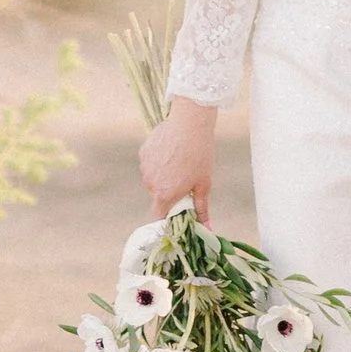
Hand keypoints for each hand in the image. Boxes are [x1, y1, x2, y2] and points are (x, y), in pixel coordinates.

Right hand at [140, 98, 217, 219]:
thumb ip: (202, 208)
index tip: (176, 210)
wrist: (190, 124)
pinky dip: (158, 159)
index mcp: (164, 195)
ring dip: (163, 174)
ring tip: (179, 160)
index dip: (166, 216)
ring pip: (153, 177)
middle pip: (157, 195)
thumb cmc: (200, 155)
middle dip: (168, 190)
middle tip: (184, 178)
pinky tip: (171, 149)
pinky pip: (149, 162)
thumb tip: (207, 227)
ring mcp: (145, 167)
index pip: (158, 216)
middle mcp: (150, 183)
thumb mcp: (204, 184)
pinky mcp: (143, 152)